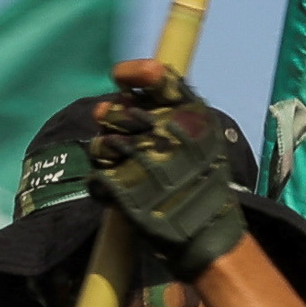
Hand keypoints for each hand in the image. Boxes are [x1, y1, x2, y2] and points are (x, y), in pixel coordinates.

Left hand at [88, 63, 249, 284]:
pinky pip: (97, 177)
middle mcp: (166, 133)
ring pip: (101, 143)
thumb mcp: (202, 135)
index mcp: (189, 115)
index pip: (154, 77)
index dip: (132, 72)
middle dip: (110, 119)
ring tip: (120, 164)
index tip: (120, 77)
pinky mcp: (125, 192)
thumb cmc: (204, 181)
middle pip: (116, 110)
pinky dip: (102, 185)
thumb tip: (118, 97)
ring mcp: (144, 162)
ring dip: (104, 153)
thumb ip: (167, 108)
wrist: (208, 234)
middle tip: (118, 133)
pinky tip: (118, 191)